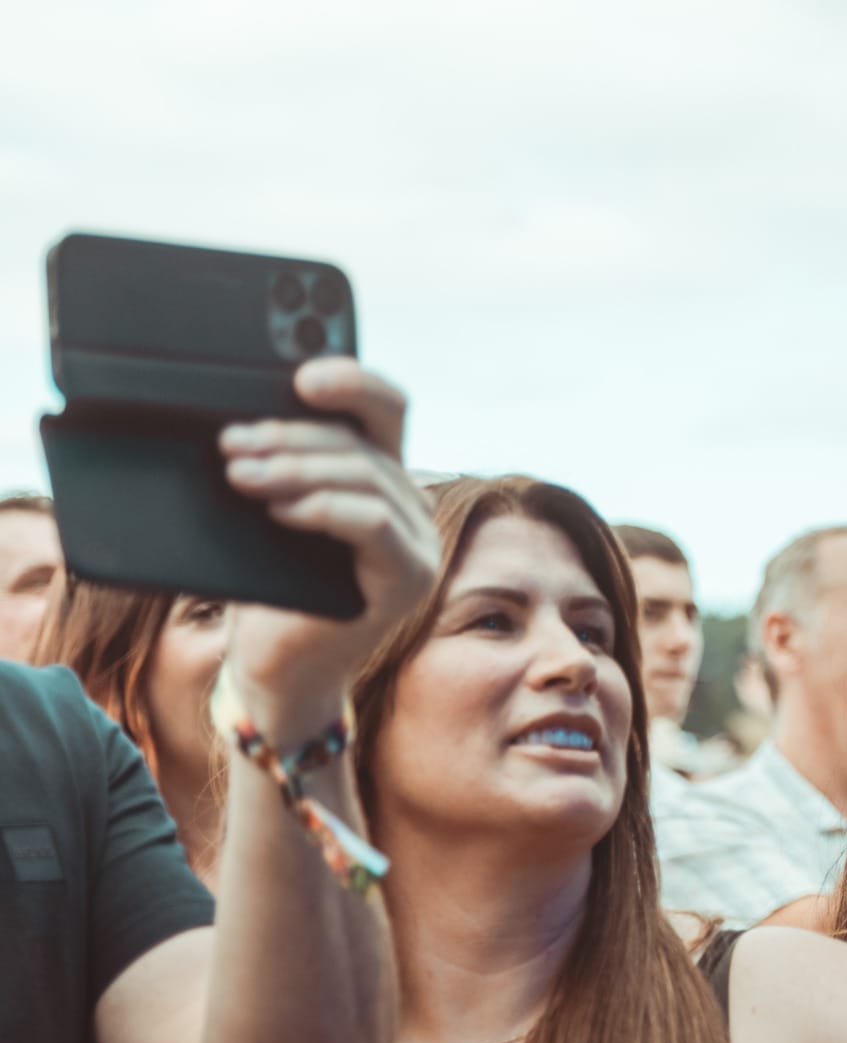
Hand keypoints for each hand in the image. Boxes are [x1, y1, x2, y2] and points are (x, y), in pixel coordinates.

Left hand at [219, 360, 438, 729]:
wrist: (274, 667)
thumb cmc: (268, 588)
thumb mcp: (270, 510)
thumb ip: (283, 466)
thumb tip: (246, 421)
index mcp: (382, 476)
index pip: (387, 407)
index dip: (354, 380)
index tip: (300, 375)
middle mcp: (411, 504)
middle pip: (363, 443)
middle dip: (292, 437)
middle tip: (233, 444)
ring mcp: (418, 543)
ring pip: (366, 477)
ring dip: (296, 469)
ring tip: (240, 474)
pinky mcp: (409, 579)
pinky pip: (374, 523)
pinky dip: (325, 508)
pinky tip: (281, 510)